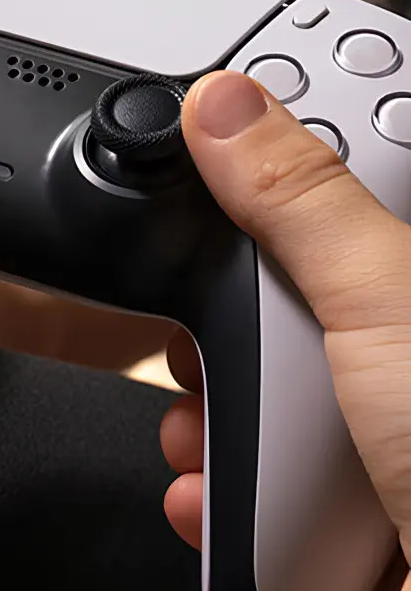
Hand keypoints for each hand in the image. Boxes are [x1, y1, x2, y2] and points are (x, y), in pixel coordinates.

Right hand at [159, 70, 410, 590]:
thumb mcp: (384, 305)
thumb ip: (299, 200)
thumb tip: (223, 107)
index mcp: (401, 271)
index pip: (326, 176)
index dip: (260, 152)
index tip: (204, 138)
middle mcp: (387, 340)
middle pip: (268, 283)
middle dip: (213, 312)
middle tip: (210, 317)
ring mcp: (360, 416)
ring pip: (245, 371)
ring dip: (200, 402)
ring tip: (204, 423)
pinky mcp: (327, 483)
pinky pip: (243, 449)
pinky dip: (213, 469)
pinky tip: (215, 483)